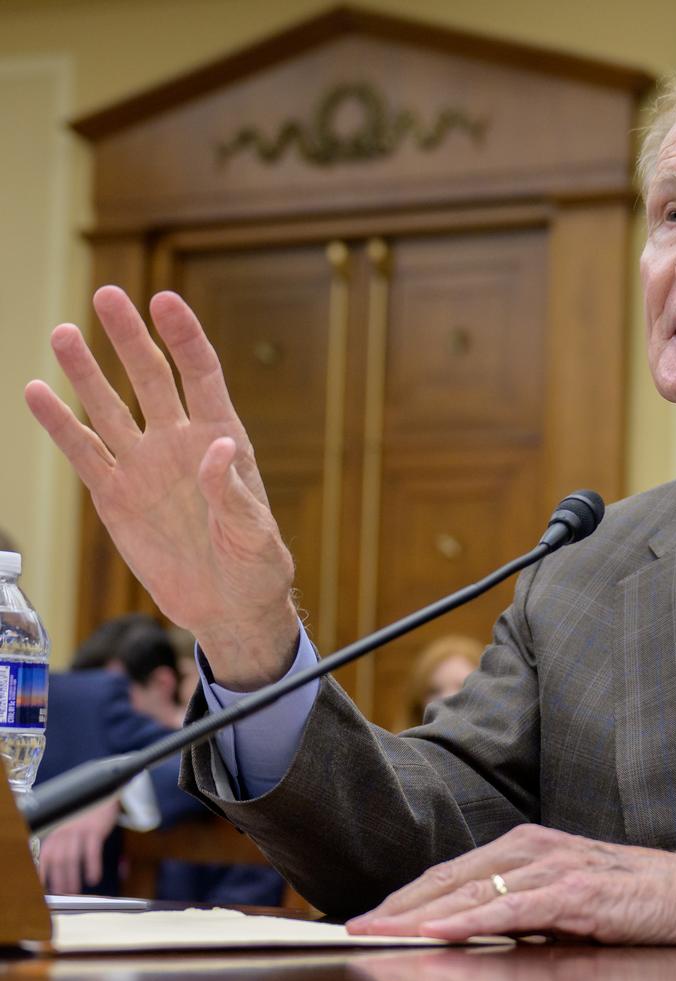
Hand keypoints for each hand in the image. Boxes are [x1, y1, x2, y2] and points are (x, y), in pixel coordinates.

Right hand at [25, 287, 297, 687]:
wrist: (227, 607)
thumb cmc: (256, 568)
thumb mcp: (256, 536)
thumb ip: (235, 494)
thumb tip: (219, 447)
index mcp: (222, 440)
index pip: (201, 375)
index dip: (184, 337)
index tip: (164, 301)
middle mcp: (179, 443)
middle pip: (150, 378)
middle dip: (130, 337)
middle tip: (107, 296)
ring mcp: (143, 466)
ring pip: (108, 407)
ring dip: (86, 372)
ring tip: (65, 334)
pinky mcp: (114, 496)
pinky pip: (82, 452)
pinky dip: (59, 424)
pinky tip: (36, 392)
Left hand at [39, 796, 120, 894]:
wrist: (103, 792)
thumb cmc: (87, 811)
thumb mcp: (70, 824)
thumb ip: (63, 842)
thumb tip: (60, 866)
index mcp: (56, 831)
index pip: (45, 855)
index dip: (43, 872)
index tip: (43, 886)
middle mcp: (64, 831)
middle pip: (58, 860)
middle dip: (59, 880)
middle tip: (63, 894)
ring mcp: (79, 830)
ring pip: (71, 858)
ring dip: (72, 877)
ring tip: (75, 891)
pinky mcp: (95, 829)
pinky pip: (92, 852)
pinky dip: (92, 866)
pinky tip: (93, 877)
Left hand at [346, 824, 675, 943]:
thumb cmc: (628, 899)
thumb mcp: (562, 901)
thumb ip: (517, 909)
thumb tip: (469, 932)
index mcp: (525, 846)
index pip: (451, 872)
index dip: (405, 896)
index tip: (367, 919)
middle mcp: (532, 847)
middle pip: (449, 877)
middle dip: (397, 906)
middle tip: (352, 928)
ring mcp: (553, 866)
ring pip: (471, 890)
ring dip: (419, 914)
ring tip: (379, 933)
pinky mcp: (574, 892)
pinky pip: (511, 908)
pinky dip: (469, 919)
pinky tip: (438, 931)